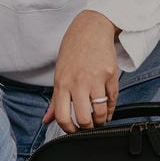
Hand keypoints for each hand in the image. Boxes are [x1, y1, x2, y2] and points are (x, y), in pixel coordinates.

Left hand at [41, 11, 119, 132]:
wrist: (91, 29)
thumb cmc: (73, 51)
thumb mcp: (59, 74)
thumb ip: (55, 100)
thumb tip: (47, 120)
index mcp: (62, 83)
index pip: (62, 116)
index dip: (68, 130)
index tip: (73, 131)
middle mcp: (78, 82)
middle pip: (84, 119)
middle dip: (87, 128)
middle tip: (88, 127)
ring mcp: (96, 79)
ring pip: (101, 112)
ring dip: (101, 120)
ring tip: (99, 119)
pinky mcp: (111, 75)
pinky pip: (112, 99)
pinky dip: (110, 109)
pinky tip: (107, 109)